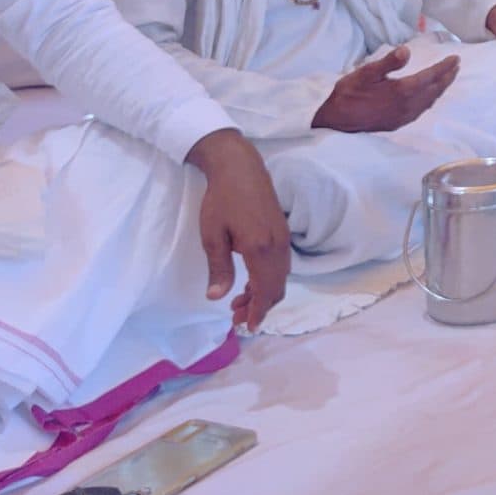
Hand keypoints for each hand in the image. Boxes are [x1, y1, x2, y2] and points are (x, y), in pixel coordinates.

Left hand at [185, 130, 290, 331]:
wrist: (240, 167)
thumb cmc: (221, 200)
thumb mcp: (213, 235)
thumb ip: (219, 268)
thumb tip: (217, 297)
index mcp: (260, 249)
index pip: (265, 290)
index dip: (257, 311)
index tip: (247, 326)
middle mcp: (278, 247)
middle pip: (277, 287)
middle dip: (260, 306)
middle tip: (237, 318)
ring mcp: (283, 239)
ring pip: (281, 277)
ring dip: (265, 293)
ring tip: (240, 301)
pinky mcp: (282, 232)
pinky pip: (281, 265)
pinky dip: (269, 279)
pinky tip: (251, 280)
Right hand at [312, 46, 459, 133]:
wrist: (337, 121)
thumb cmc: (349, 93)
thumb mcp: (366, 72)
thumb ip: (388, 62)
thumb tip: (406, 50)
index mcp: (402, 91)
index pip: (431, 77)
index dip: (444, 67)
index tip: (455, 58)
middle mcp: (408, 105)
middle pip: (435, 90)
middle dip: (447, 77)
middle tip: (456, 66)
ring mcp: (404, 116)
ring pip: (430, 101)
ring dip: (441, 88)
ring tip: (447, 77)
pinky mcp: (399, 123)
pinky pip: (422, 109)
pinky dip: (431, 99)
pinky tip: (429, 95)